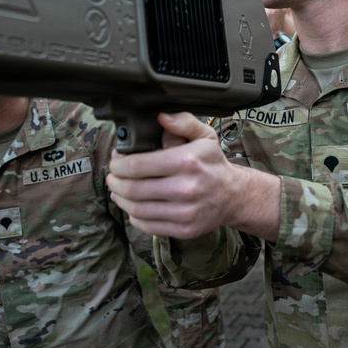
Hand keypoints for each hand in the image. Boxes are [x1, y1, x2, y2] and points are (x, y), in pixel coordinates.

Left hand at [107, 112, 279, 239]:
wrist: (234, 196)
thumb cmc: (213, 164)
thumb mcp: (204, 136)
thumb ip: (183, 122)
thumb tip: (161, 118)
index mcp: (187, 162)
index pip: (137, 165)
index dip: (118, 164)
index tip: (115, 161)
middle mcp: (186, 188)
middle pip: (133, 189)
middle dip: (115, 182)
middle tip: (112, 176)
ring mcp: (185, 212)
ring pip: (137, 209)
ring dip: (121, 199)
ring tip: (118, 190)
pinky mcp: (184, 229)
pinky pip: (147, 225)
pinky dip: (134, 215)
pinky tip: (133, 205)